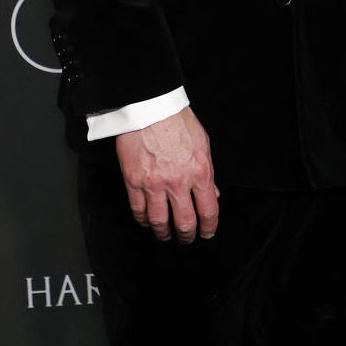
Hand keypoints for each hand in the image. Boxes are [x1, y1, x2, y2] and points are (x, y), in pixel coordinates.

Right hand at [115, 107, 218, 243]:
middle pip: (184, 222)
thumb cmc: (177, 121)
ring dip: (164, 233)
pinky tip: (147, 222)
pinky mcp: (134, 181)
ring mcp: (154, 184)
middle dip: (187, 236)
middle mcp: (178, 181)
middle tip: (187, 238)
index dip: (209, 227)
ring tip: (166, 235)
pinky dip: (143, 221)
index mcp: (200, 171)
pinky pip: (138, 210)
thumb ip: (207, 173)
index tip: (207, 232)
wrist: (150, 107)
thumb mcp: (203, 144)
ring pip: (159, 221)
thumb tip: (211, 194)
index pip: (208, 210)